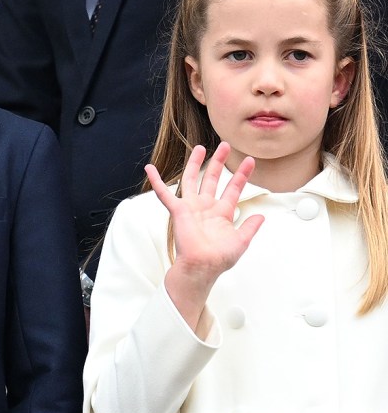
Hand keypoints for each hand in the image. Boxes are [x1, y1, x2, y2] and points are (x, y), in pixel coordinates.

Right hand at [144, 142, 263, 334]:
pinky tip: (150, 168)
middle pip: (212, 179)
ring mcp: (191, 207)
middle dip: (219, 162)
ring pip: (192, 180)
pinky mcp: (178, 210)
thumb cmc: (219, 259)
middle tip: (225, 146)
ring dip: (195, 163)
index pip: (233, 189)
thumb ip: (250, 227)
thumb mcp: (241, 242)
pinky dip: (157, 181)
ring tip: (201, 147)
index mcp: (221, 213)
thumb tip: (262, 217)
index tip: (250, 161)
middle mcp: (206, 207)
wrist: (202, 266)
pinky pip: (164, 194)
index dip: (241, 175)